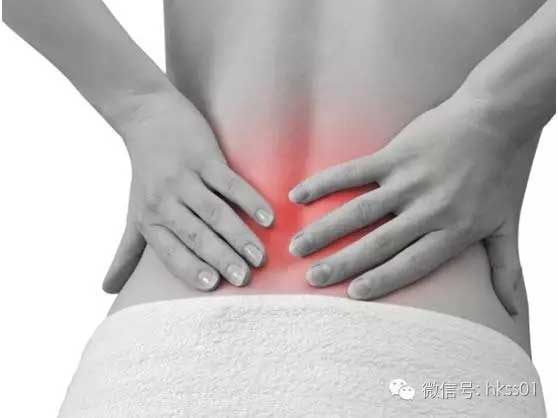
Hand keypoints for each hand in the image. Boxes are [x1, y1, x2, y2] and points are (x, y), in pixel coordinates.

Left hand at [102, 91, 273, 292]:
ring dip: (239, 236)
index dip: (190, 268)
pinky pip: (230, 184)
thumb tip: (105, 290)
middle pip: (197, 235)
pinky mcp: (204, 158)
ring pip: (215, 212)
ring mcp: (185, 178)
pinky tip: (267, 219)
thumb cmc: (145, 173)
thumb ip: (126, 252)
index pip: (170, 251)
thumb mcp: (134, 214)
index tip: (213, 285)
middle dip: (221, 259)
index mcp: (149, 219)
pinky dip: (250, 201)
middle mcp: (164, 201)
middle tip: (243, 279)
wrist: (146, 118)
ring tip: (260, 257)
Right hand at [289, 95, 525, 313]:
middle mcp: (428, 209)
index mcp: (453, 231)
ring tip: (298, 246)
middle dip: (343, 264)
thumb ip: (505, 269)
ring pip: (359, 211)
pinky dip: (325, 184)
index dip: (382, 279)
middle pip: (379, 243)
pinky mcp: (394, 155)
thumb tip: (513, 311)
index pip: (411, 263)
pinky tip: (300, 196)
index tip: (353, 294)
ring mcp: (408, 181)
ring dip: (326, 230)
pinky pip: (353, 172)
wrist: (496, 118)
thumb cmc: (500, 174)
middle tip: (313, 279)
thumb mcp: (506, 224)